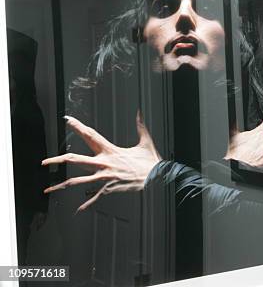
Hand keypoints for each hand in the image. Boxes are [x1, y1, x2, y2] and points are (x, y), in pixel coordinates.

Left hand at [42, 112, 161, 211]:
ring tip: (49, 189)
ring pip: (77, 181)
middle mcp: (104, 163)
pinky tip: (77, 210)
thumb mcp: (145, 142)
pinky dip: (86, 204)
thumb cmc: (151, 161)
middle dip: (57, 160)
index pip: (90, 135)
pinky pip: (94, 198)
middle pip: (75, 159)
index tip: (67, 120)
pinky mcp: (109, 189)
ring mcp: (104, 177)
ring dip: (61, 185)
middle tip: (44, 162)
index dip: (78, 126)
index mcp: (111, 150)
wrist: (157, 177)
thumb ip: (140, 126)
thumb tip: (139, 112)